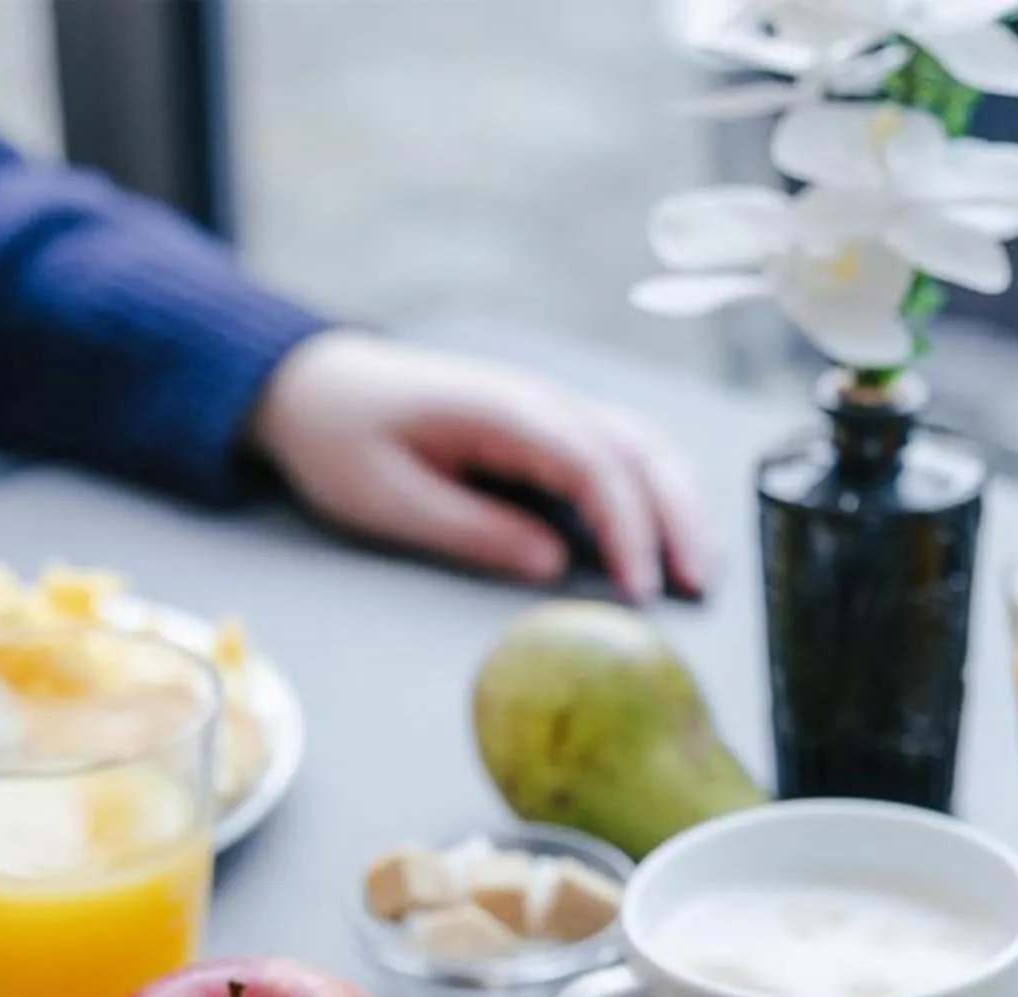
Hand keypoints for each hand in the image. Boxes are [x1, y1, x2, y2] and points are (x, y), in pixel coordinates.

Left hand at [249, 329, 716, 604]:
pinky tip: (670, 539)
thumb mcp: (388, 498)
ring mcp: (551, 408)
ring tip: (702, 571)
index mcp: (503, 408)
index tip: (640, 592)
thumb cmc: (342, 438)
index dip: (628, 529)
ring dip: (681, 505)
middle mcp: (541, 399)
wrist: (316, 384)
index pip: (594, 464)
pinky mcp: (549, 428)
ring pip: (644, 447)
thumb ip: (472, 529)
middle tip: (699, 588)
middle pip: (641, 448)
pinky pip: (622, 453)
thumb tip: (551, 564)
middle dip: (679, 518)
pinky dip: (657, 494)